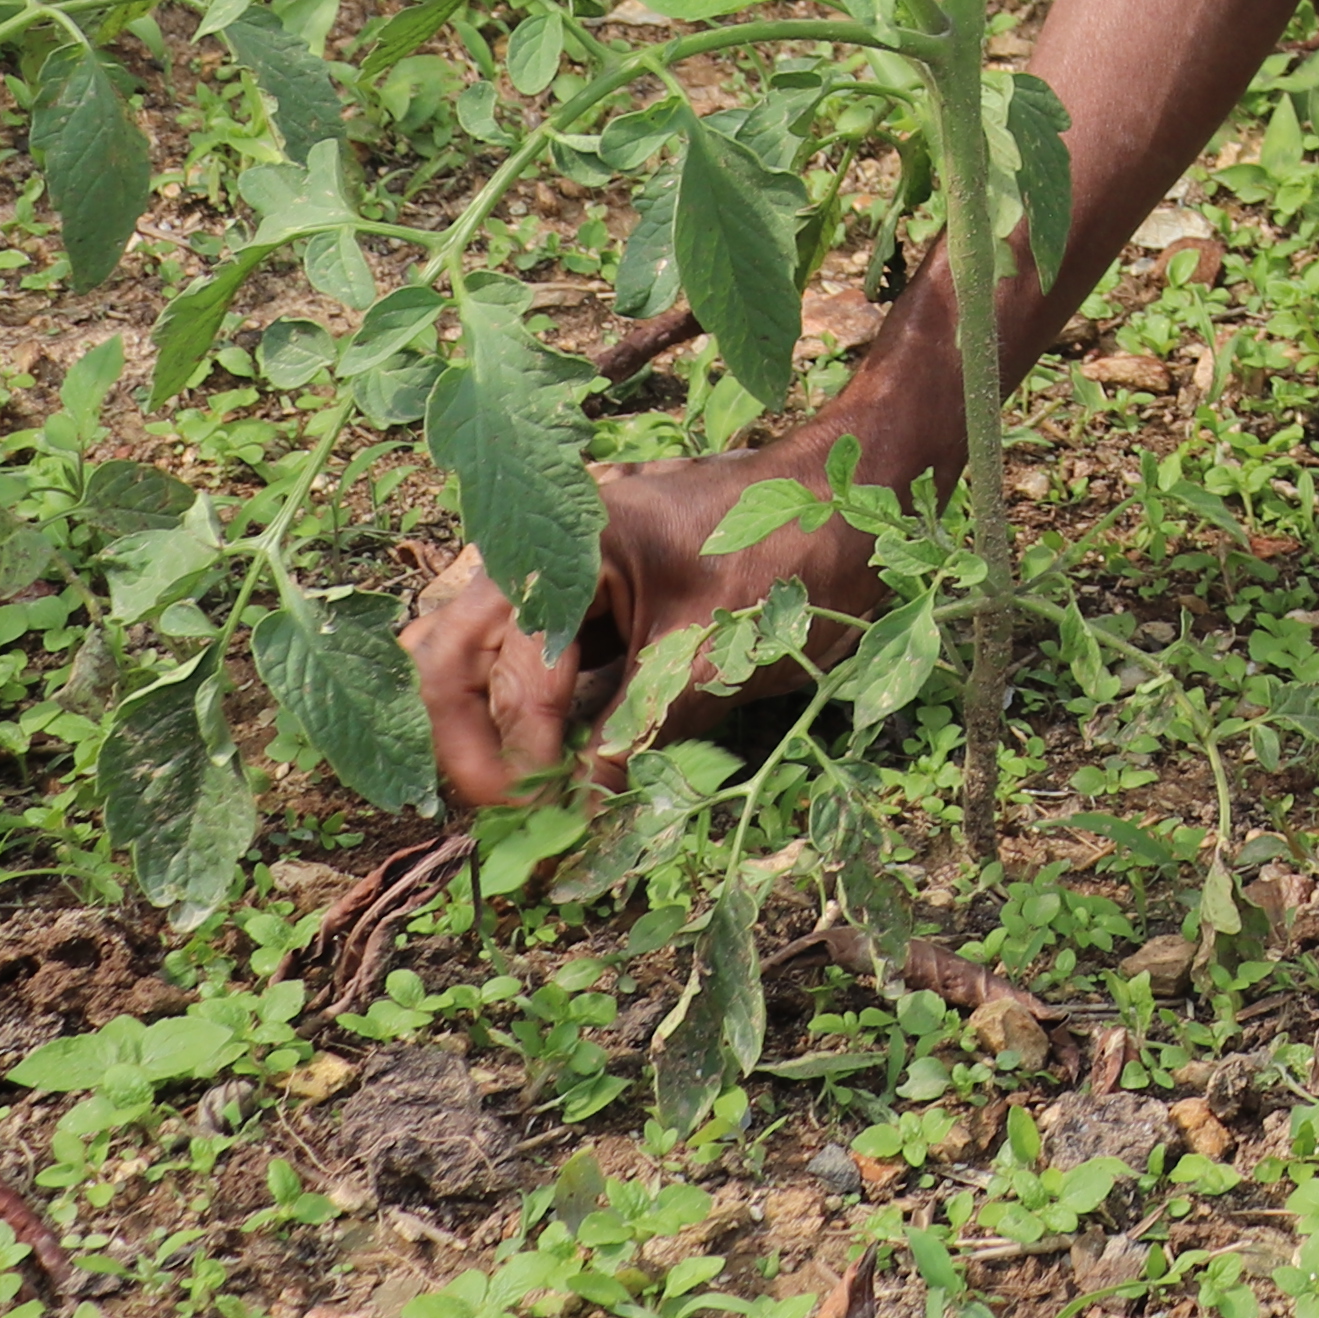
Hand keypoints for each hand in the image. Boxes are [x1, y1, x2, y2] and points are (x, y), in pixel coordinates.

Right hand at [404, 442, 880, 807]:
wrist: (860, 497)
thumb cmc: (793, 554)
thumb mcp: (712, 655)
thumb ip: (637, 734)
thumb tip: (581, 820)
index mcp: (571, 546)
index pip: (504, 663)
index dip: (517, 747)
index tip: (543, 810)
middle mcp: (552, 553)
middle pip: (458, 652)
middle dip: (474, 737)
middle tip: (511, 809)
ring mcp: (573, 577)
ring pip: (491, 657)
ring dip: (496, 729)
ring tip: (524, 799)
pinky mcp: (603, 606)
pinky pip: (546, 661)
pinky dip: (544, 715)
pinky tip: (556, 767)